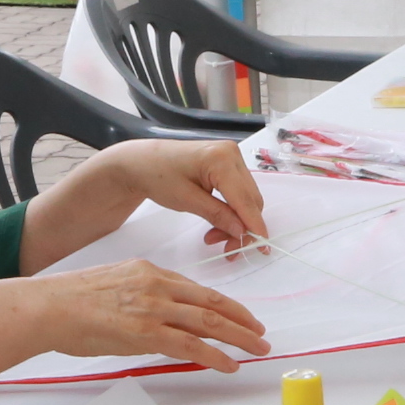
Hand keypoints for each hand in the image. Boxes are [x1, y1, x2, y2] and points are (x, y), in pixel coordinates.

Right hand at [27, 261, 267, 372]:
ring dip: (239, 336)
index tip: (240, 315)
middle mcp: (157, 286)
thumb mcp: (113, 284)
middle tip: (261, 333)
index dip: (224, 304)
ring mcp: (153, 309)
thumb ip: (139, 295)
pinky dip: (215, 355)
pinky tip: (230, 364)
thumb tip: (153, 316)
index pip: (196, 289)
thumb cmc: (71, 301)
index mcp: (149, 272)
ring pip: (209, 322)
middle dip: (241, 319)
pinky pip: (191, 346)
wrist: (50, 306)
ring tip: (258, 348)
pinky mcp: (146, 333)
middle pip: (211, 302)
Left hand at [76, 137, 268, 252]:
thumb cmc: (158, 177)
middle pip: (250, 200)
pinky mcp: (227, 165)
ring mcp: (231, 158)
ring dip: (235, 222)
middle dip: (241, 227)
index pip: (245, 198)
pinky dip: (231, 211)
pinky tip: (217, 224)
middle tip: (225, 250)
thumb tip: (242, 232)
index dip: (254, 225)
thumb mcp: (186, 200)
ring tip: (213, 238)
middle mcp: (232, 154)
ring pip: (246, 199)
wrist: (141, 162)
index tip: (263, 248)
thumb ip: (217, 215)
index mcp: (222, 159)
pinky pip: (238, 192)